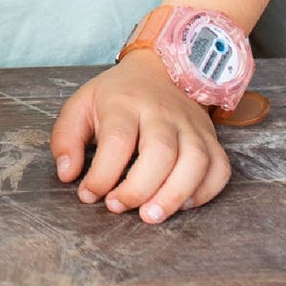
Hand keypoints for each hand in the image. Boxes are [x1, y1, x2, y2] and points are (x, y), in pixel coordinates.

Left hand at [51, 49, 230, 222]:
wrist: (158, 70)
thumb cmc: (116, 95)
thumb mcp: (81, 105)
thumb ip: (66, 138)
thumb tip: (67, 175)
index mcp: (125, 102)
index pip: (117, 140)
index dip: (102, 174)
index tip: (88, 194)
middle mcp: (162, 113)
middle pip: (160, 152)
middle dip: (139, 188)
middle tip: (118, 207)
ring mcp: (191, 126)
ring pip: (195, 162)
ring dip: (174, 195)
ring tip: (150, 215)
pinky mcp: (211, 139)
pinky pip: (218, 169)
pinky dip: (205, 192)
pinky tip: (182, 203)